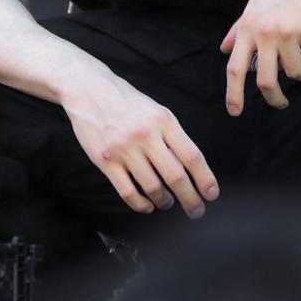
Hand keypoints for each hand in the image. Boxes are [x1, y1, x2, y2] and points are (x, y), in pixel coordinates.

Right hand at [61, 58, 219, 218]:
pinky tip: (148, 205)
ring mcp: (124, 149)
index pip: (191, 156)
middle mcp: (145, 135)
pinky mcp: (106, 161)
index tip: (211, 194)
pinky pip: (128, 191)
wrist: (89, 90)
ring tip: (168, 202)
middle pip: (175, 176)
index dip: (205, 179)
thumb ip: (172, 135)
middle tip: (196, 210)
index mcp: (163, 120)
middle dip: (190, 199)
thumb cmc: (127, 101)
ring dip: (165, 201)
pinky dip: (141, 204)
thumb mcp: (155, 110)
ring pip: (152, 187)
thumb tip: (191, 167)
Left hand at [220, 0, 300, 112]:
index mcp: (248, 26)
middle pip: (266, 81)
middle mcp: (265, 32)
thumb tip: (224, 49)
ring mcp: (288, 33)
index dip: (233, 94)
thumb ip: (239, 28)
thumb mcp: (254, 4)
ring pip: (296, 73)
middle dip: (274, 98)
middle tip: (280, 102)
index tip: (235, 111)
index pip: (235, 67)